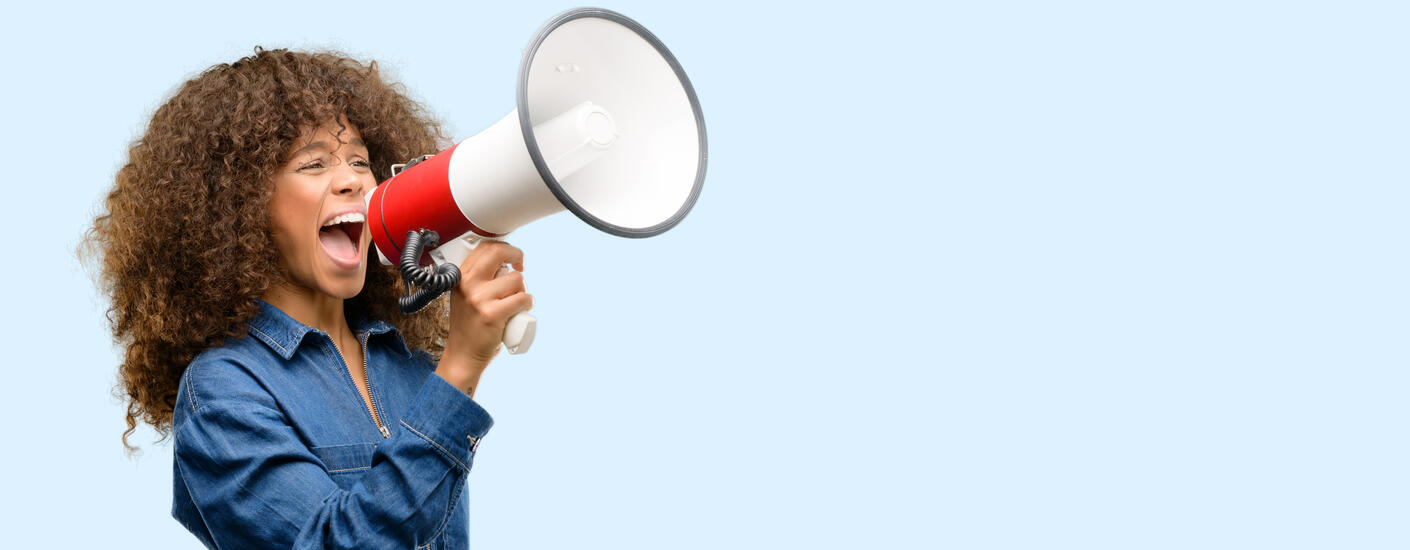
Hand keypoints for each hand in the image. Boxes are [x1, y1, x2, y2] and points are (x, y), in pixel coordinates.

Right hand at [435, 241, 532, 393]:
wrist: (463, 353)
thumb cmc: (469, 325)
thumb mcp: (465, 295)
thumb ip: (477, 277)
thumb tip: (505, 261)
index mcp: (460, 276)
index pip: (485, 248)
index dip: (504, 248)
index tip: (511, 258)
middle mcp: (467, 284)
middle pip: (498, 252)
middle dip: (516, 255)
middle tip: (520, 266)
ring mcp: (479, 299)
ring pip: (517, 279)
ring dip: (523, 289)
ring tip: (515, 301)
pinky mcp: (492, 314)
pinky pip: (522, 298)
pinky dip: (527, 303)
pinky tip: (521, 310)